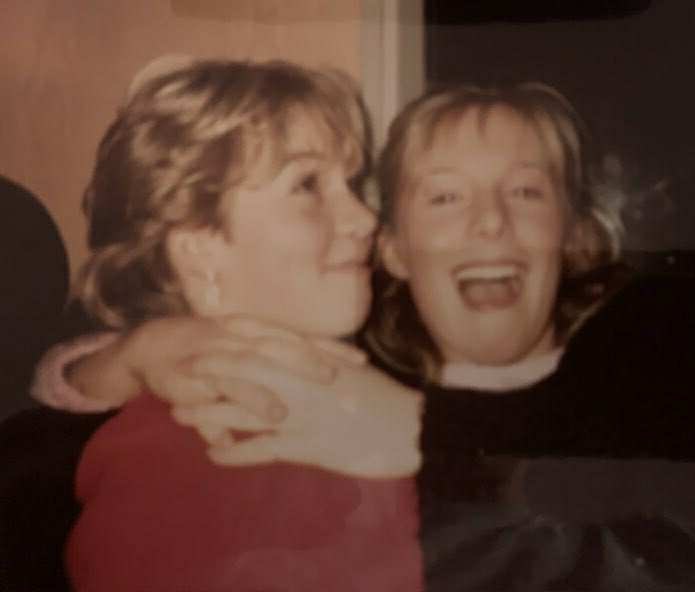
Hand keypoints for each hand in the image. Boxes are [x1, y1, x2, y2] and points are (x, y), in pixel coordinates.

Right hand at [68, 315, 365, 421]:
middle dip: (322, 354)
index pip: (298, 337)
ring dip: (297, 366)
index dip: (331, 347)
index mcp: (253, 331)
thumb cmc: (201, 355)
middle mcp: (242, 335)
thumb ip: (259, 380)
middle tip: (355, 369)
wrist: (147, 348)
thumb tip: (287, 407)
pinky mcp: (201, 372)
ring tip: (327, 381)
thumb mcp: (234, 363)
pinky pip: (232, 384)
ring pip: (266, 356)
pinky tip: (274, 412)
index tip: (362, 360)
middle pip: (289, 342)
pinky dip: (253, 397)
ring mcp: (223, 351)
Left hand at [173, 357, 423, 478]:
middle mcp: (301, 382)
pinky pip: (259, 449)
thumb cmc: (387, 400)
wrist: (412, 427)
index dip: (229, 346)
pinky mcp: (306, 445)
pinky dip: (232, 452)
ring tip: (179, 415)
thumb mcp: (351, 375)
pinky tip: (212, 455)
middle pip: (242, 373)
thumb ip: (322, 368)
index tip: (204, 344)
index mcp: (313, 361)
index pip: (263, 346)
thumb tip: (301, 366)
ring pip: (242, 410)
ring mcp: (301, 413)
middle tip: (177, 376)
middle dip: (207, 374)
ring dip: (207, 413)